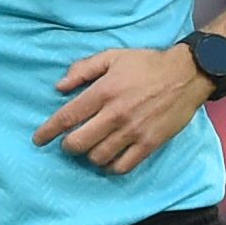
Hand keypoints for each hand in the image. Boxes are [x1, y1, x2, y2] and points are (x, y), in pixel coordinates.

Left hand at [33, 45, 214, 174]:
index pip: (66, 118)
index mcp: (103, 92)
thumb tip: (59, 87)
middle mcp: (115, 115)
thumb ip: (83, 69)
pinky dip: (111, 167)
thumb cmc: (146, 65)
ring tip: (92, 148)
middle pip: (78, 143)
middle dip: (68, 146)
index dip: (47, 132)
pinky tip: (109, 160)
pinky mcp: (149, 144)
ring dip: (89, 156)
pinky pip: (123, 166)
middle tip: (70, 142)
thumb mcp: (112, 57)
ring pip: (98, 157)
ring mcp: (133, 131)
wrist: (187, 74)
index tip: (38, 140)